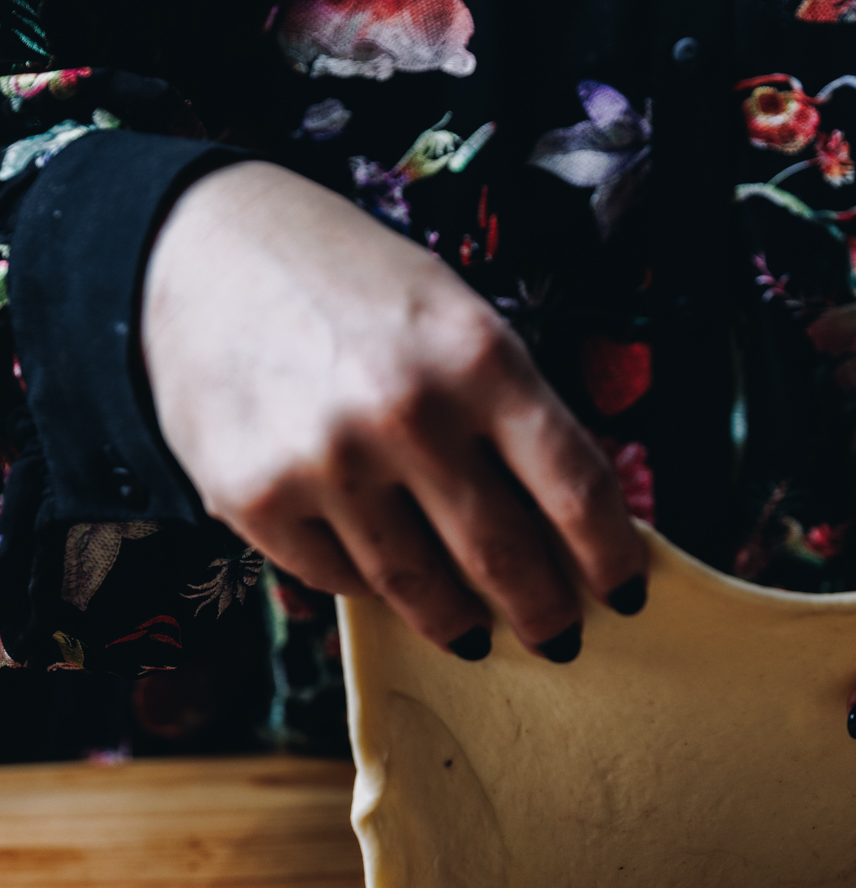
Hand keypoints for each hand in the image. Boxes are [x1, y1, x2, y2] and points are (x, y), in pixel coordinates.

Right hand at [141, 161, 644, 658]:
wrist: (199, 248)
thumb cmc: (351, 288)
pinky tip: (383, 580)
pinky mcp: (257, 499)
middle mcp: (406, 412)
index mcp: (478, 357)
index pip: (577, 487)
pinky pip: (341, 580)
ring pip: (419, 589)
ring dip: (459, 622)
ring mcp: (327, 462)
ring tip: (473, 633)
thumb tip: (569, 525)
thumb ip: (509, 412)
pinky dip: (370, 588)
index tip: (624, 593)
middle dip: (542, 613)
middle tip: (556, 638)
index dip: (610, 556)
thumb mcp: (453, 316)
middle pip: (503, 556)